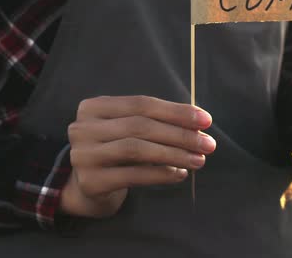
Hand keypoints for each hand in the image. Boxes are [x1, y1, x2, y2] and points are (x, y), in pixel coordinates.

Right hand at [60, 96, 215, 217]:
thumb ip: (159, 121)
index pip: (142, 104)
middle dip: (180, 134)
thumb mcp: (131, 129)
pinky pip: (133, 175)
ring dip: (174, 154)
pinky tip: (180, 174)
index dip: (176, 111)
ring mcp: (83, 155)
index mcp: (94, 106)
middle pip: (140, 126)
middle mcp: (82, 128)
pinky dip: (161, 174)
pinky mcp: (90, 182)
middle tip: (208, 144)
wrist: (90, 187)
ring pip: (137, 149)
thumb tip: (201, 122)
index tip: (206, 120)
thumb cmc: (118, 151)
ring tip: (199, 160)